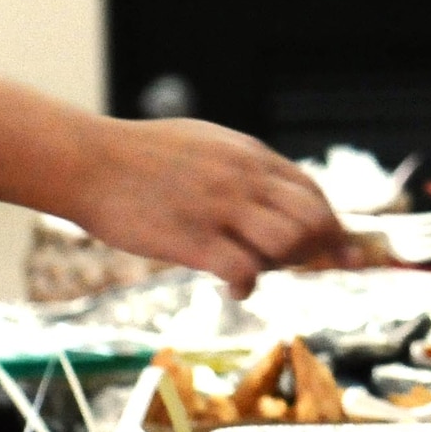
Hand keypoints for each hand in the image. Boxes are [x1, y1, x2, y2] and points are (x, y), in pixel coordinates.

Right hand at [71, 117, 366, 296]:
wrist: (88, 161)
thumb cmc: (139, 156)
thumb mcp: (204, 143)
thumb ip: (241, 166)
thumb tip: (271, 189)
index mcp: (249, 155)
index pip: (312, 193)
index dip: (331, 226)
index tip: (341, 252)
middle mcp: (244, 178)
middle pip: (312, 219)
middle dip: (318, 250)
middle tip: (299, 269)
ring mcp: (221, 207)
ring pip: (289, 242)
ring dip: (283, 265)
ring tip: (257, 270)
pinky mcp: (194, 238)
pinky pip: (246, 270)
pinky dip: (248, 286)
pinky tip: (233, 288)